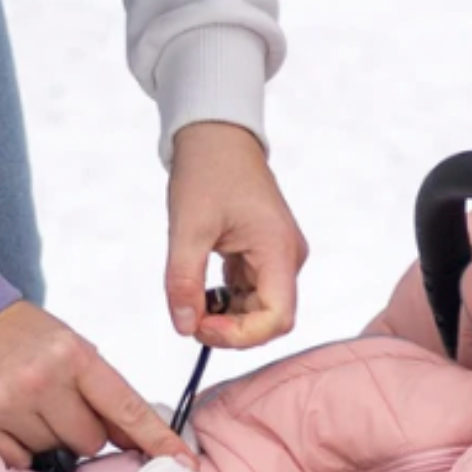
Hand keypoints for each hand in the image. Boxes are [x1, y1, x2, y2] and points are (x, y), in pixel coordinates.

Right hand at [0, 301, 192, 468]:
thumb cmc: (32, 341)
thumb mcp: (77, 353)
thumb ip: (108, 396)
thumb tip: (139, 444)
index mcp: (76, 357)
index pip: (127, 408)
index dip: (158, 440)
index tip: (184, 464)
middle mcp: (41, 379)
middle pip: (91, 442)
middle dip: (84, 432)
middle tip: (61, 406)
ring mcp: (5, 403)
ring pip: (55, 453)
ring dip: (49, 439)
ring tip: (30, 407)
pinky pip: (18, 462)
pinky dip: (19, 449)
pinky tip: (9, 419)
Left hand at [166, 121, 308, 348]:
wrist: (217, 136)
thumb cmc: (208, 171)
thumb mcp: (188, 227)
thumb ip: (184, 281)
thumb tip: (184, 327)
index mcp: (278, 250)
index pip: (278, 317)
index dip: (241, 334)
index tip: (202, 327)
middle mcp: (287, 258)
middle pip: (270, 318)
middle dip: (231, 328)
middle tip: (190, 319)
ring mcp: (278, 258)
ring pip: (259, 309)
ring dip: (226, 316)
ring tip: (191, 302)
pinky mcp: (265, 255)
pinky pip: (251, 292)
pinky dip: (226, 301)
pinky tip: (201, 290)